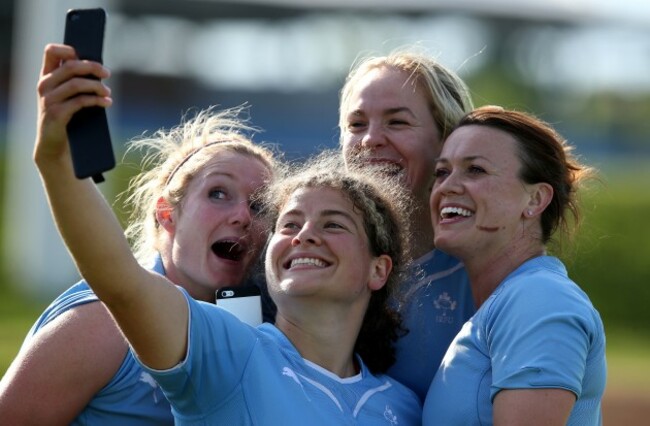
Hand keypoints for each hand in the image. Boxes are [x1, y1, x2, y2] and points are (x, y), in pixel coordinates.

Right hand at [34, 43, 111, 166]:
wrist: (54, 146)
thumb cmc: (66, 118)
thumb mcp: (66, 97)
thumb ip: (74, 82)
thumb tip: (99, 70)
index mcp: (46, 77)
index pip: (51, 52)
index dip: (68, 49)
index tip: (85, 55)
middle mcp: (44, 85)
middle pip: (71, 66)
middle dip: (93, 67)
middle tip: (107, 73)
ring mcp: (48, 99)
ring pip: (76, 84)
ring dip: (97, 86)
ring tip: (108, 92)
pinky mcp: (56, 114)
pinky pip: (80, 101)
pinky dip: (97, 101)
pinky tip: (107, 103)